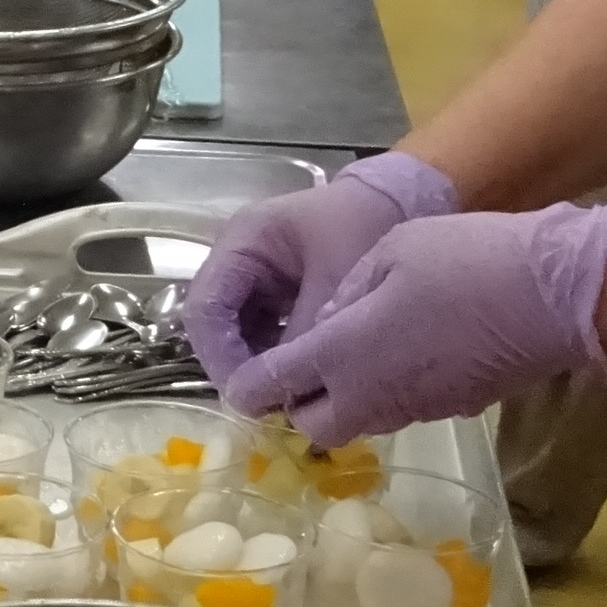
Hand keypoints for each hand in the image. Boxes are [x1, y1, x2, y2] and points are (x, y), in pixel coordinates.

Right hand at [185, 155, 459, 398]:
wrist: (400, 201)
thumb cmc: (366, 227)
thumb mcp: (336, 281)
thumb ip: (304, 334)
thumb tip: (280, 390)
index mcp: (242, 242)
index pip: (206, 308)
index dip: (220, 357)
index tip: (249, 393)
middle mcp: (235, 259)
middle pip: (214, 325)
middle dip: (236, 367)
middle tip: (267, 405)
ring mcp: (252, 277)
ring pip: (234, 334)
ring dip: (254, 366)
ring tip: (285, 396)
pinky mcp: (272, 294)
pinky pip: (259, 334)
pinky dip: (273, 358)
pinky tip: (297, 378)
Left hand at [251, 204, 606, 443]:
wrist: (552, 297)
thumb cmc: (465, 260)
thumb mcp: (388, 254)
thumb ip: (343, 295)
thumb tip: (324, 327)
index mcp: (342, 353)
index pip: (271, 387)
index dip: (246, 386)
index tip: (240, 377)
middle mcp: (370, 395)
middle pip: (311, 424)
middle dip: (296, 402)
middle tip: (300, 364)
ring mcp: (413, 409)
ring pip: (355, 423)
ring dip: (341, 400)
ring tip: (348, 356)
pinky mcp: (449, 411)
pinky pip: (396, 412)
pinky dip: (384, 394)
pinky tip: (399, 355)